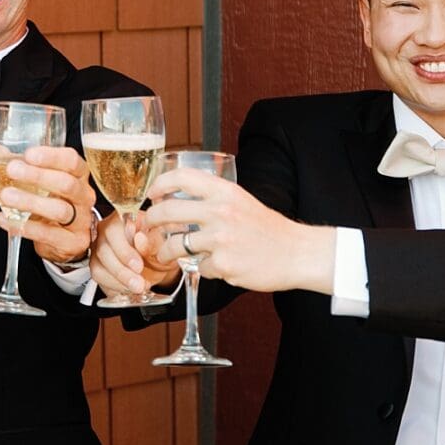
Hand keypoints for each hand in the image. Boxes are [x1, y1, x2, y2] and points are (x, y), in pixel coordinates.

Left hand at [0, 143, 96, 264]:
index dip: (51, 156)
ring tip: (6, 197)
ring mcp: (79, 220)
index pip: (71, 160)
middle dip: (38, 176)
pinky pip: (48, 235)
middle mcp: (82, 195)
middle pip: (66, 183)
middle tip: (12, 170)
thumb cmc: (49, 199)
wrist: (63, 238)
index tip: (28, 153)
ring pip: (59, 209)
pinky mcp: (70, 242)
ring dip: (31, 202)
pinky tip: (4, 219)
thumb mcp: (34, 179)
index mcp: (77, 174)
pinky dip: (24, 227)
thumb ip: (5, 163)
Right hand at [91, 209, 179, 300]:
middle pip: (103, 250)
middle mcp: (106, 230)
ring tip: (137, 288)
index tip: (139, 267)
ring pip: (98, 266)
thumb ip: (153, 241)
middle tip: (139, 284)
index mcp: (123, 217)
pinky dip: (114, 287)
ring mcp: (99, 247)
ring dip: (118, 282)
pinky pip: (99, 277)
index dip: (124, 251)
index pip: (114, 230)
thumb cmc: (159, 246)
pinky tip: (128, 289)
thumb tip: (140, 240)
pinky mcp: (97, 265)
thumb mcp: (163, 244)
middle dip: (122, 271)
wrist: (158, 263)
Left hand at [144, 168, 335, 294]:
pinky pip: (198, 267)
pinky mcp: (223, 264)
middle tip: (149, 227)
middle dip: (152, 220)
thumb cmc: (266, 227)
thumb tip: (177, 199)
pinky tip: (214, 265)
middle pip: (168, 211)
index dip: (160, 184)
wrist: (295, 253)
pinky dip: (202, 268)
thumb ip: (213, 198)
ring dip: (166, 251)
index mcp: (225, 191)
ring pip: (176, 244)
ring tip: (166, 254)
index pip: (182, 177)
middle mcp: (220, 212)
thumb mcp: (240, 200)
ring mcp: (220, 239)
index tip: (152, 194)